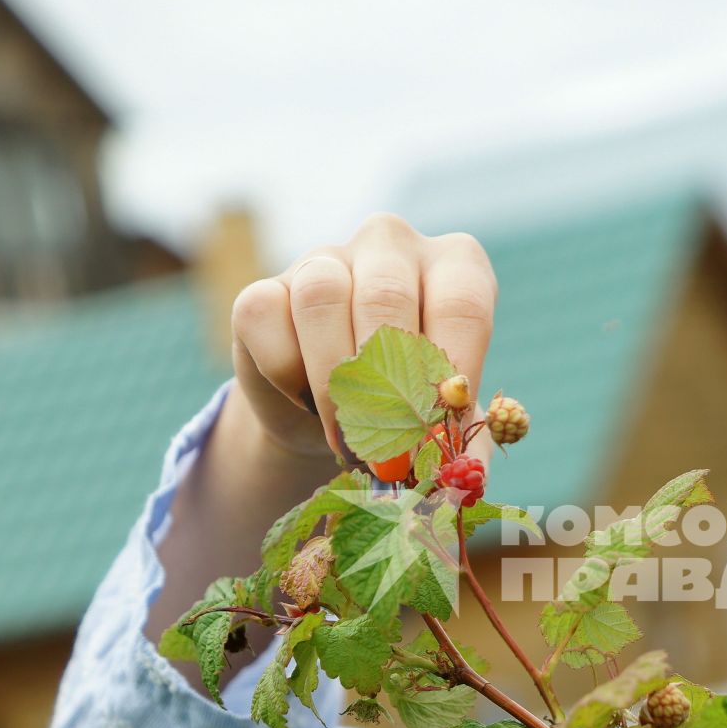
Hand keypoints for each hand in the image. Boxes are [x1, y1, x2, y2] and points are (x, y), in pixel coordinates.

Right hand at [227, 213, 496, 462]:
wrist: (328, 418)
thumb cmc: (406, 408)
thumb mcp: (445, 426)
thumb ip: (462, 449)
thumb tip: (463, 481)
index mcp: (456, 267)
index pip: (463, 303)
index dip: (453, 369)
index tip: (442, 425)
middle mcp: (392, 246)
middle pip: (388, 296)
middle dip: (387, 384)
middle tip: (389, 448)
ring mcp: (324, 259)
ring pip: (322, 297)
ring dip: (333, 381)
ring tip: (346, 435)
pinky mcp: (262, 288)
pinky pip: (266, 316)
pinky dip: (285, 371)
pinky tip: (302, 398)